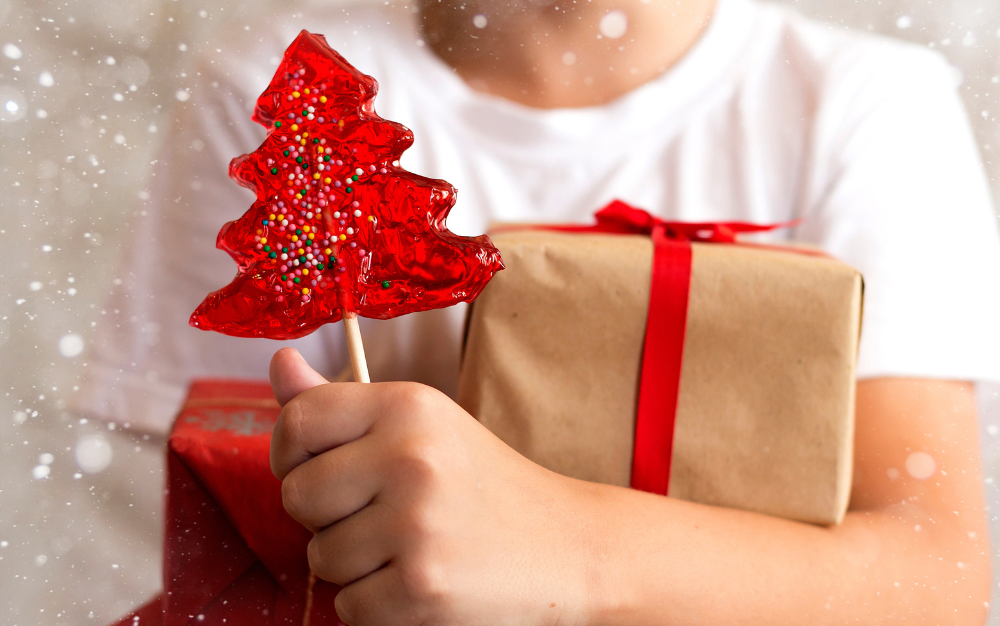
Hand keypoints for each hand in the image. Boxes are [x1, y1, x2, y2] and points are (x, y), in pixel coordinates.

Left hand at [268, 348, 602, 625]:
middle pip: (296, 495)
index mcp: (408, 406)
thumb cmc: (483, 486)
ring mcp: (415, 525)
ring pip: (320, 557)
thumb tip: (279, 363)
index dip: (291, 452)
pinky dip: (378, 606)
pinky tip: (423, 581)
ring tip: (412, 548)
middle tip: (383, 514)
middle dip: (326, 516)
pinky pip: (349, 606)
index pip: (298, 419)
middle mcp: (409, 456)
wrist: (569, 549)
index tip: (319, 468)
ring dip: (355, 565)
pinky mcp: (420, 589)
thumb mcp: (421, 427)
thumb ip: (341, 402)